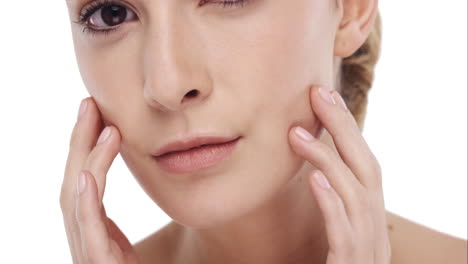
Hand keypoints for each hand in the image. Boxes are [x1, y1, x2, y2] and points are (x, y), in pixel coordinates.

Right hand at [60, 98, 138, 263]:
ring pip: (76, 205)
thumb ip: (131, 222)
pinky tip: (85, 176)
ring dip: (86, 163)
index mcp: (96, 236)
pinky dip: (85, 204)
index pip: (84, 186)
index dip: (85, 150)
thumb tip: (140, 178)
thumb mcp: (136, 246)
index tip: (95, 114)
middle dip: (79, 145)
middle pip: (75, 187)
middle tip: (89, 106)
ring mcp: (90, 257)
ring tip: (102, 128)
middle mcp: (87, 244)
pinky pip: (89, 235)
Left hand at [288, 85, 391, 263]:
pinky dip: (332, 203)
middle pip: (367, 171)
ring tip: (296, 133)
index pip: (364, 169)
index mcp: (370, 222)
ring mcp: (367, 253)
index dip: (346, 132)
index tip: (323, 99)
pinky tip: (314, 178)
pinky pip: (345, 235)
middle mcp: (375, 233)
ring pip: (357, 196)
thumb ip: (331, 208)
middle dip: (344, 129)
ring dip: (328, 159)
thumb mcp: (333, 240)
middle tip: (317, 93)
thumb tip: (315, 171)